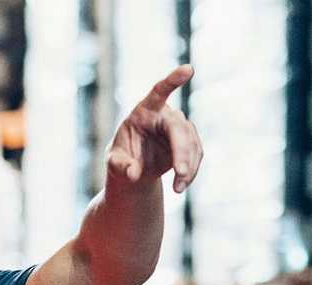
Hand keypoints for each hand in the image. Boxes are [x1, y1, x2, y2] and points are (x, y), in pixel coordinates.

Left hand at [105, 65, 203, 192]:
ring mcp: (179, 128)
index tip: (189, 69)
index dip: (173, 80)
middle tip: (181, 173)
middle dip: (182, 150)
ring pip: (192, 142)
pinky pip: (197, 153)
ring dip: (188, 166)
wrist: (133, 170)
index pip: (159, 91)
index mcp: (144, 110)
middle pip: (179, 127)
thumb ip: (121, 166)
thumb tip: (133, 173)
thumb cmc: (121, 160)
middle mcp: (164, 115)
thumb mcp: (114, 163)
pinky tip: (181, 185)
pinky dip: (192, 171)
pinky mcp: (189, 142)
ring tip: (177, 188)